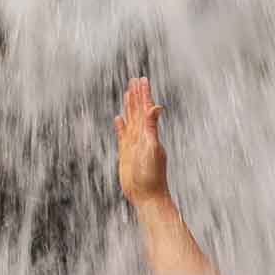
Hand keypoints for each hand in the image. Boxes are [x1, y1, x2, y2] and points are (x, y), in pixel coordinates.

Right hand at [114, 75, 168, 206]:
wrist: (147, 195)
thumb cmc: (152, 175)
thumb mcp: (152, 148)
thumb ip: (152, 127)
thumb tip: (156, 106)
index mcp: (149, 133)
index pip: (145, 108)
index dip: (144, 94)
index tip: (142, 79)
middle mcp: (142, 136)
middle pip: (138, 111)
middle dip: (137, 95)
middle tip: (135, 80)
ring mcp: (134, 144)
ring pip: (130, 120)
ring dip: (129, 107)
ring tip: (127, 93)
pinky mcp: (126, 153)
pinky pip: (123, 135)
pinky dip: (121, 126)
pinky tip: (118, 119)